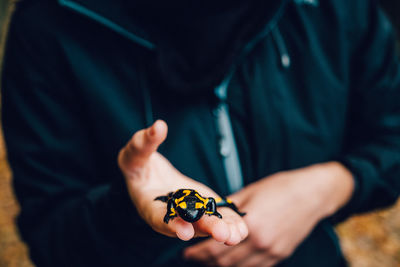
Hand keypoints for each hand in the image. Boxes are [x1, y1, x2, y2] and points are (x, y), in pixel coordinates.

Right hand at [118, 120, 247, 244]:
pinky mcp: (202, 208)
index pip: (159, 216)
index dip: (171, 224)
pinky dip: (227, 223)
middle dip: (205, 228)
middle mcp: (171, 215)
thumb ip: (144, 143)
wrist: (149, 176)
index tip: (185, 231)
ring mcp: (188, 214)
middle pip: (188, 224)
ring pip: (205, 225)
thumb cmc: (138, 165)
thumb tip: (159, 126)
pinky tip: (241, 228)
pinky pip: (215, 217)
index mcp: (149, 204)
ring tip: (236, 234)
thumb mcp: (135, 153)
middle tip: (222, 234)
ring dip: (221, 230)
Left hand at [184, 162, 353, 265]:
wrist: (312, 194)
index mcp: (250, 225)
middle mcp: (261, 243)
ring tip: (209, 262)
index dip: (198, 253)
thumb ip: (229, 208)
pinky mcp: (280, 255)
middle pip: (225, 263)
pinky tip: (231, 262)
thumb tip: (212, 215)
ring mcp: (272, 252)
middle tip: (193, 258)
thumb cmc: (280, 188)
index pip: (216, 247)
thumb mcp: (249, 192)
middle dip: (205, 262)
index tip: (187, 252)